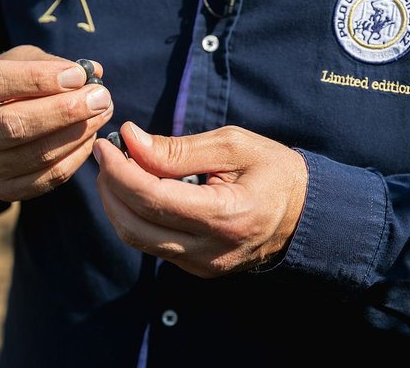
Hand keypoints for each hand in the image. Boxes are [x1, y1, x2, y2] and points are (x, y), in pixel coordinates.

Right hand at [0, 45, 112, 200]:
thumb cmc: (4, 87)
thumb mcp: (18, 62)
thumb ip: (50, 63)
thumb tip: (94, 72)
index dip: (38, 78)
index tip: (78, 75)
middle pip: (13, 124)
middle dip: (65, 110)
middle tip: (101, 97)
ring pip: (35, 154)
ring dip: (77, 133)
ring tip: (102, 112)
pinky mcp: (1, 190)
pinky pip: (47, 178)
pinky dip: (75, 157)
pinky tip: (90, 137)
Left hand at [93, 122, 307, 277]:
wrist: (304, 213)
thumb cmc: (273, 171)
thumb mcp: (232, 146)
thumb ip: (178, 149)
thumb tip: (130, 140)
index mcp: (226, 216)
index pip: (153, 199)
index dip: (120, 171)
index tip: (105, 146)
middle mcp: (211, 251)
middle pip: (136, 225)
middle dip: (111, 187)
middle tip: (107, 156)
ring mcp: (202, 265)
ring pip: (137, 239)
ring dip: (116, 204)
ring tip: (117, 170)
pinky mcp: (197, 268)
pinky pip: (151, 245)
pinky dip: (134, 216)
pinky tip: (136, 191)